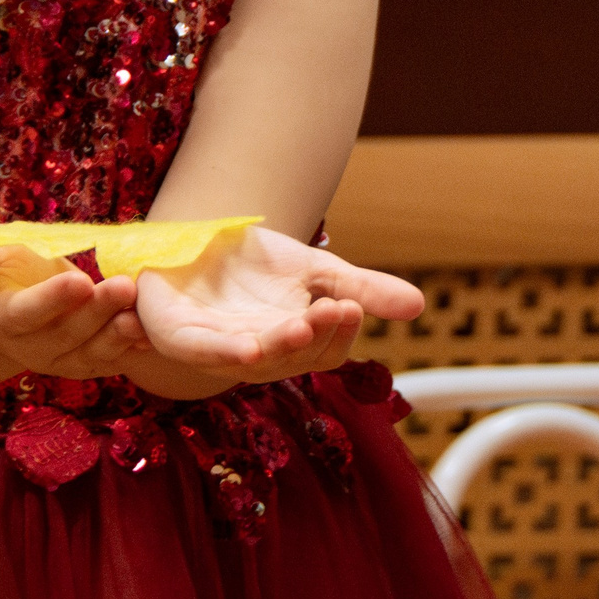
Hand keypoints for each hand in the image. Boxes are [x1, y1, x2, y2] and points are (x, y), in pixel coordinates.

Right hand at [0, 230, 149, 379]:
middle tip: (124, 287)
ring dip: (118, 336)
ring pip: (92, 353)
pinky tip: (150, 333)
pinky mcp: (86, 361)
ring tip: (140, 316)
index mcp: (2, 317)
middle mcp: (31, 346)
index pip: (26, 313)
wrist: (11, 303)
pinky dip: (131, 348)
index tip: (79, 280)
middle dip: (97, 312)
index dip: (51, 300)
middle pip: (67, 334)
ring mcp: (61, 358)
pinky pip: (111, 359)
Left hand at [130, 226, 422, 390]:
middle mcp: (257, 354)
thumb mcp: (318, 271)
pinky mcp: (177, 335)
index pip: (325, 351)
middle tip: (339, 307)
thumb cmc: (255, 265)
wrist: (195, 237)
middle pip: (293, 358)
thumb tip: (420, 306)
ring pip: (254, 360)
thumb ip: (363, 289)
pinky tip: (250, 348)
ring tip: (303, 326)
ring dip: (279, 346)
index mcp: (292, 345)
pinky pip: (202, 352)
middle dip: (317, 335)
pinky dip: (226, 352)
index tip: (353, 305)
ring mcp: (215, 349)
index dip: (339, 334)